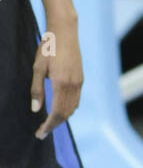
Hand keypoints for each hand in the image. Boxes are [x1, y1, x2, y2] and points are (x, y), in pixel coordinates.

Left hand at [30, 18, 82, 138]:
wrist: (65, 33)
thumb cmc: (48, 48)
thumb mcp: (37, 68)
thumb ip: (37, 90)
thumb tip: (35, 109)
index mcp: (61, 84)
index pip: (56, 113)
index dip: (48, 126)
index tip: (40, 134)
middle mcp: (73, 86)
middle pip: (66, 114)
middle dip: (54, 125)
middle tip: (42, 132)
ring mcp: (79, 83)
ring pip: (72, 108)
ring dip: (61, 118)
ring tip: (49, 122)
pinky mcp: (80, 80)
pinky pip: (76, 100)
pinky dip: (68, 109)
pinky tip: (59, 108)